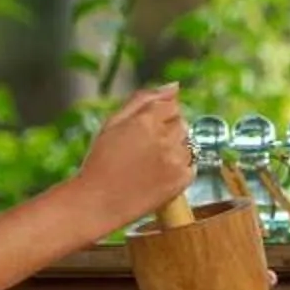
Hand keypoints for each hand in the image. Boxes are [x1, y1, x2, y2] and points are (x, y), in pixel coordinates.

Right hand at [76, 84, 189, 226]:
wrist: (97, 202)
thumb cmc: (100, 162)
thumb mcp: (113, 123)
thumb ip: (144, 99)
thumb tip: (174, 86)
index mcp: (146, 120)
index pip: (171, 105)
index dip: (159, 117)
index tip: (146, 131)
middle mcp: (164, 138)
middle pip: (181, 124)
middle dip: (168, 132)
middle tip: (145, 150)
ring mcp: (175, 160)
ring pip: (189, 144)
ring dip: (175, 150)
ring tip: (150, 164)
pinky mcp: (181, 181)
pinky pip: (192, 166)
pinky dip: (180, 168)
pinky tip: (159, 175)